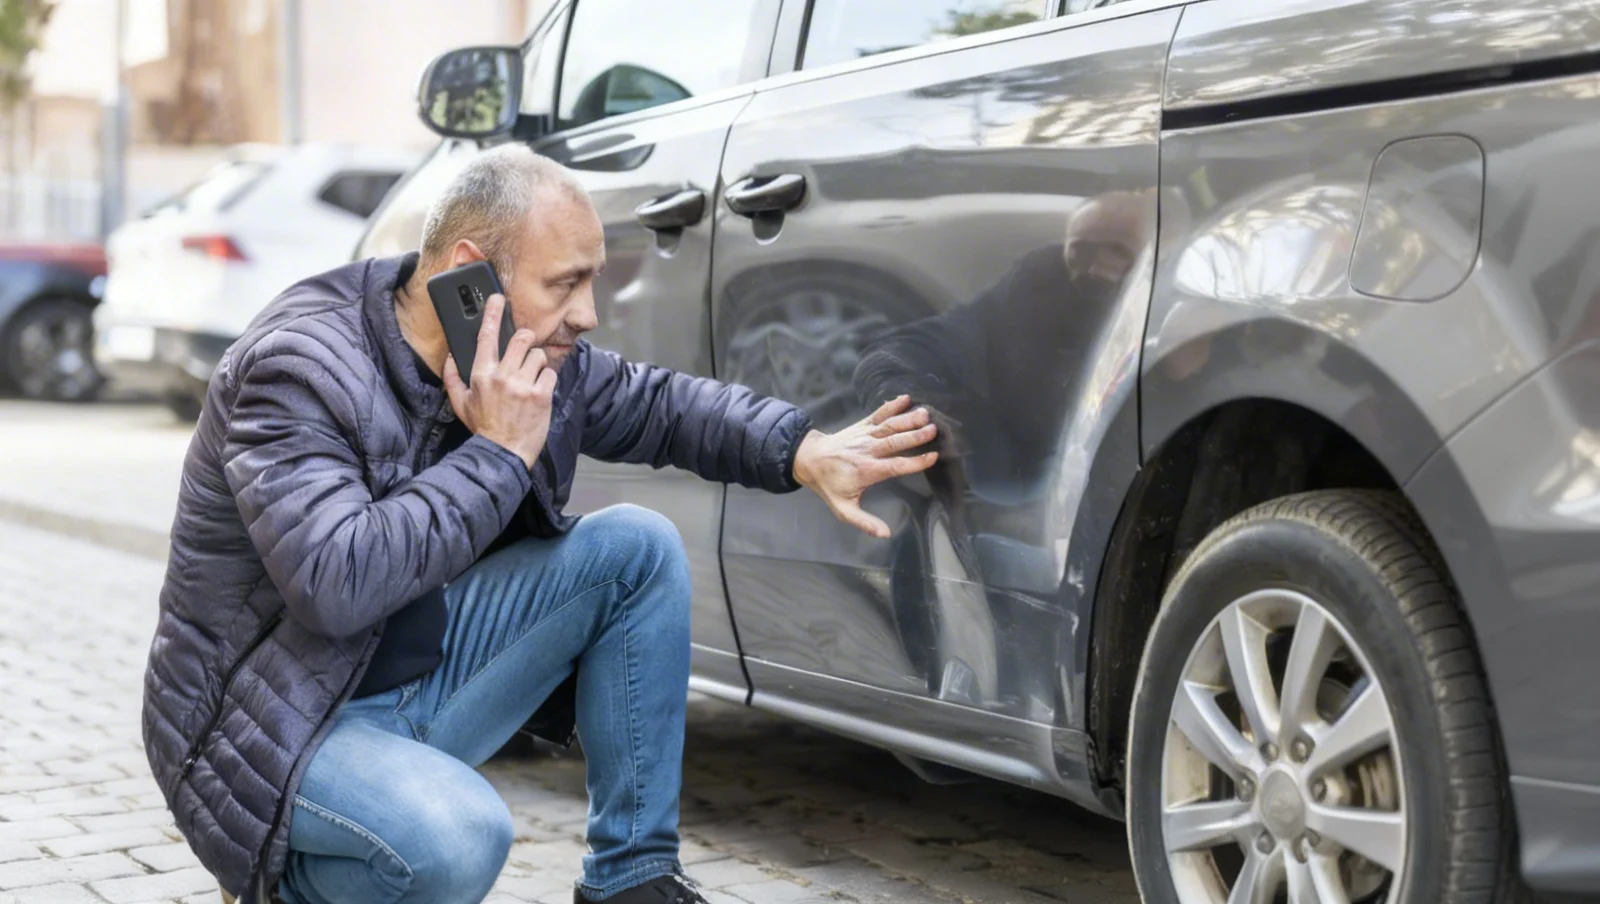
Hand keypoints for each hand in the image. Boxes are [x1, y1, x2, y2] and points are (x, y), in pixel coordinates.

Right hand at [443, 294, 556, 469]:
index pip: (486, 336)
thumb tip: (451, 357)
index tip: (497, 299)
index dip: (492, 314)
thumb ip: (452, 378)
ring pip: (538, 355)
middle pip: (521, 338)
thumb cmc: (483, 428)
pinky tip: (540, 392)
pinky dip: (547, 380)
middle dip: (525, 340)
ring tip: (531, 379)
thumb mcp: (459, 404)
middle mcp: (503, 376)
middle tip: (524, 351)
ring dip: (537, 364)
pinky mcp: (541, 395)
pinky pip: (551, 373)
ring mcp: (523, 385)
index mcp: (481, 374)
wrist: (503, 454)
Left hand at [793, 395, 938, 537]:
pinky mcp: (861, 425)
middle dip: (914, 435)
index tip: (933, 456)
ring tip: (925, 413)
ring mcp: (864, 435)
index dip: (915, 462)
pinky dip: (891, 405)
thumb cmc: (829, 485)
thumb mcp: (843, 509)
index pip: (895, 466)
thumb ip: (864, 522)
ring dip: (907, 419)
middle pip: (894, 441)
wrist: (808, 460)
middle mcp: (867, 450)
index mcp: (867, 470)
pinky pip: (878, 414)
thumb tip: (886, 534)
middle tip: (933, 429)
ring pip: (888, 426)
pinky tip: (905, 398)